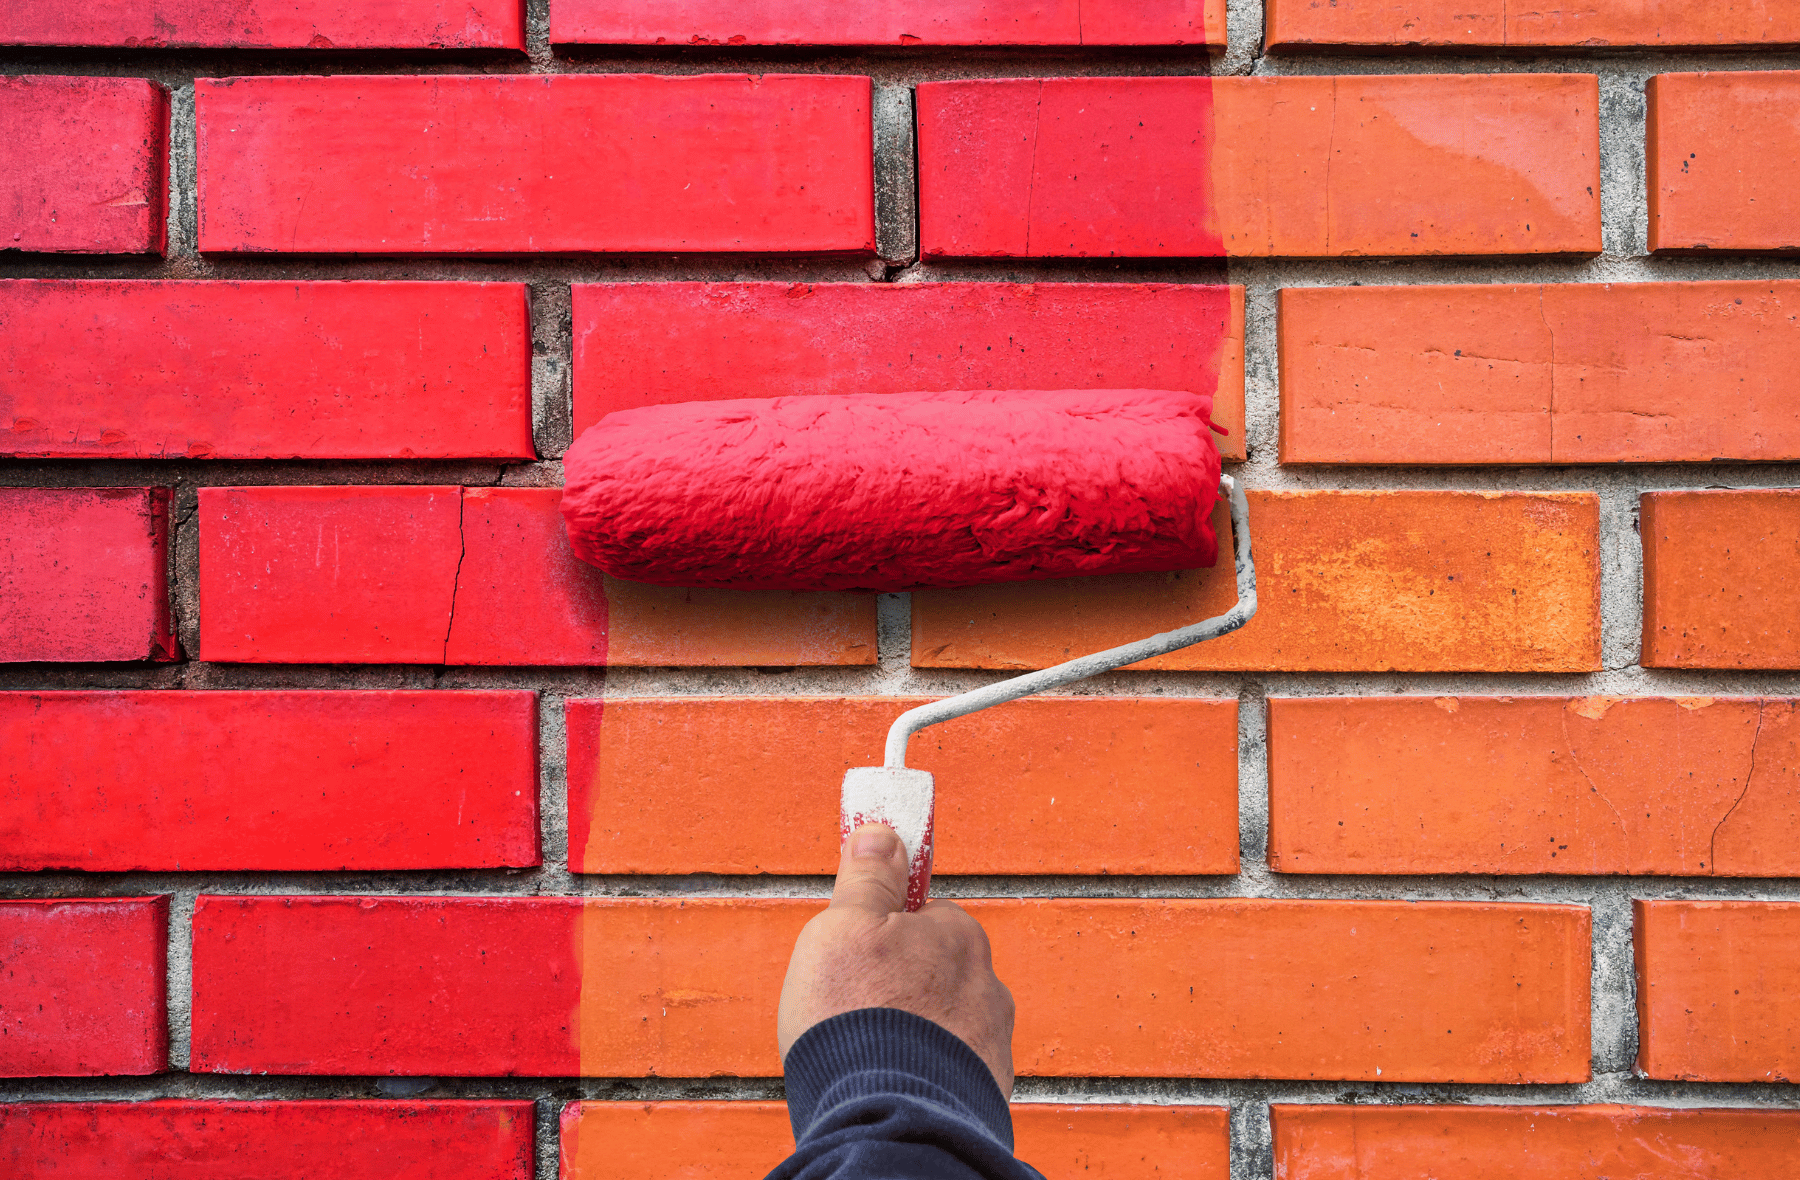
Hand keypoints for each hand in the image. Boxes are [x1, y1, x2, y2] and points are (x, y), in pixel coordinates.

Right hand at [777, 823, 1015, 1095]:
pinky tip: (889, 1087)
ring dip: (911, 1038)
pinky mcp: (986, 1095)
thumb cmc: (858, 1017)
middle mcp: (987, 985)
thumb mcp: (842, 928)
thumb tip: (883, 833)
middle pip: (933, 973)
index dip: (880, 935)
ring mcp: (990, 1044)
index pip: (922, 917)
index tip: (853, 960)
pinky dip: (922, 1077)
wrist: (889, 1119)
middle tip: (850, 1012)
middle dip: (898, 989)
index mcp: (958, 935)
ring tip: (867, 1058)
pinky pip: (948, 1073)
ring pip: (942, 1026)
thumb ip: (866, 879)